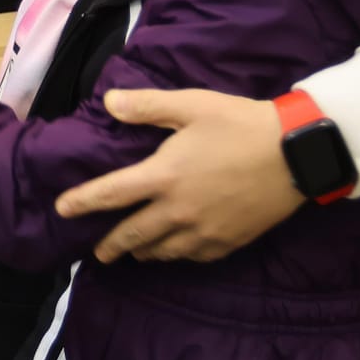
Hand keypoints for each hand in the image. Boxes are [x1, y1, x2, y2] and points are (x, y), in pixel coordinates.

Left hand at [55, 88, 303, 262]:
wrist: (297, 154)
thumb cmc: (241, 124)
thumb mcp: (192, 105)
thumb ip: (148, 106)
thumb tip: (110, 102)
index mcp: (164, 176)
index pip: (111, 194)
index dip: (82, 202)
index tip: (62, 210)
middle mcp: (178, 211)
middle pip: (132, 235)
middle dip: (109, 245)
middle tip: (98, 252)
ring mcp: (203, 231)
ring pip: (162, 251)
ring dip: (143, 251)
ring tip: (134, 251)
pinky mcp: (227, 242)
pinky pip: (192, 256)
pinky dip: (177, 255)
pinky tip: (175, 250)